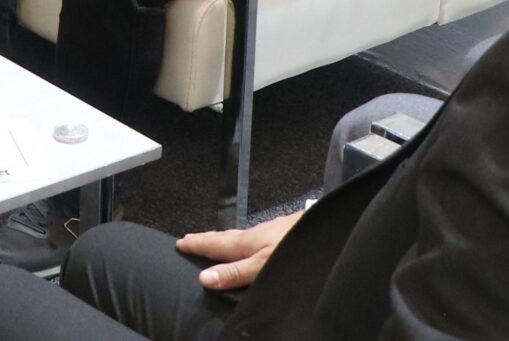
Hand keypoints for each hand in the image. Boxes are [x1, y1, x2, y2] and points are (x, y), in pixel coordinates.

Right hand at [176, 208, 302, 290]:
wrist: (329, 229)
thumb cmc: (295, 246)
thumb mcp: (262, 265)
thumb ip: (236, 273)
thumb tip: (204, 278)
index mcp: (247, 243)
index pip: (215, 244)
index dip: (196, 244)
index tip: (179, 242)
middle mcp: (256, 235)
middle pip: (225, 238)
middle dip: (207, 240)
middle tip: (190, 240)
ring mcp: (271, 233)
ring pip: (241, 238)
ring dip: (226, 242)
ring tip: (216, 244)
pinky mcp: (285, 235)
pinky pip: (256, 240)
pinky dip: (245, 244)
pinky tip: (254, 247)